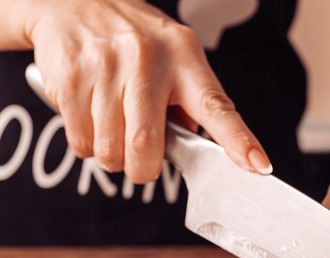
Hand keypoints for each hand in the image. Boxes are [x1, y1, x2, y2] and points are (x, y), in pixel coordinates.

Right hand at [25, 0, 270, 182]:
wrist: (72, 2)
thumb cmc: (135, 41)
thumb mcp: (176, 58)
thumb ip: (192, 104)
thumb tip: (201, 150)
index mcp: (185, 60)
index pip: (217, 107)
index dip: (239, 141)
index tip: (258, 165)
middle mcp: (147, 62)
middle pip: (146, 147)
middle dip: (143, 169)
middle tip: (141, 160)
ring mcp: (106, 68)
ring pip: (110, 151)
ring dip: (112, 156)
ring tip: (114, 127)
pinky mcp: (71, 78)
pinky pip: (81, 142)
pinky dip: (87, 144)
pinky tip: (92, 117)